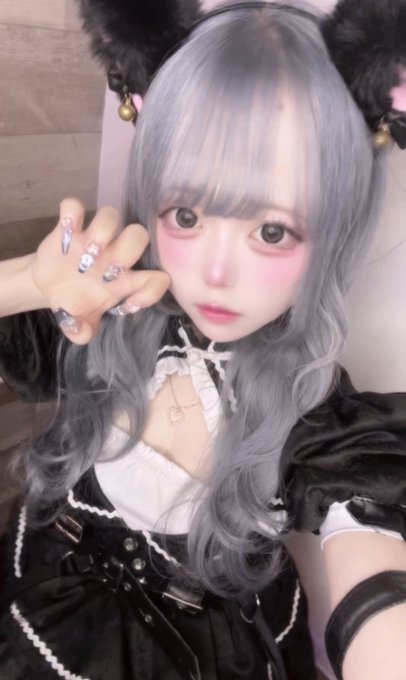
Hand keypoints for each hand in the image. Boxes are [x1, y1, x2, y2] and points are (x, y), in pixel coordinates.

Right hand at [30, 198, 169, 343]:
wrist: (48, 287)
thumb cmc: (74, 303)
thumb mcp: (78, 325)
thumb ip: (82, 333)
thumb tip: (79, 331)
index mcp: (125, 282)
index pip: (157, 279)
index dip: (152, 291)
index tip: (129, 304)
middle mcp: (115, 255)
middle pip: (139, 235)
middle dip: (128, 249)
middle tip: (109, 268)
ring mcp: (93, 238)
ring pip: (111, 215)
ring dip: (103, 230)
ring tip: (88, 251)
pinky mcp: (70, 228)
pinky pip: (74, 206)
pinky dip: (71, 213)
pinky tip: (67, 230)